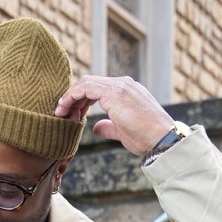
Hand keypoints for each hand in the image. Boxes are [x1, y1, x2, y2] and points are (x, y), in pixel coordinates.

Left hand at [54, 75, 172, 157]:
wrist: (161, 139)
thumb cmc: (146, 138)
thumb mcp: (123, 131)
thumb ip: (109, 126)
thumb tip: (96, 128)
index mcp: (125, 91)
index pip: (97, 88)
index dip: (80, 100)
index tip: (70, 114)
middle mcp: (123, 84)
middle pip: (89, 82)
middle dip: (72, 97)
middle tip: (61, 113)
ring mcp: (120, 86)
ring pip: (86, 83)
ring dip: (70, 97)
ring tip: (59, 112)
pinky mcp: (115, 93)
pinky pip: (86, 88)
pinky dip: (73, 96)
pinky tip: (65, 109)